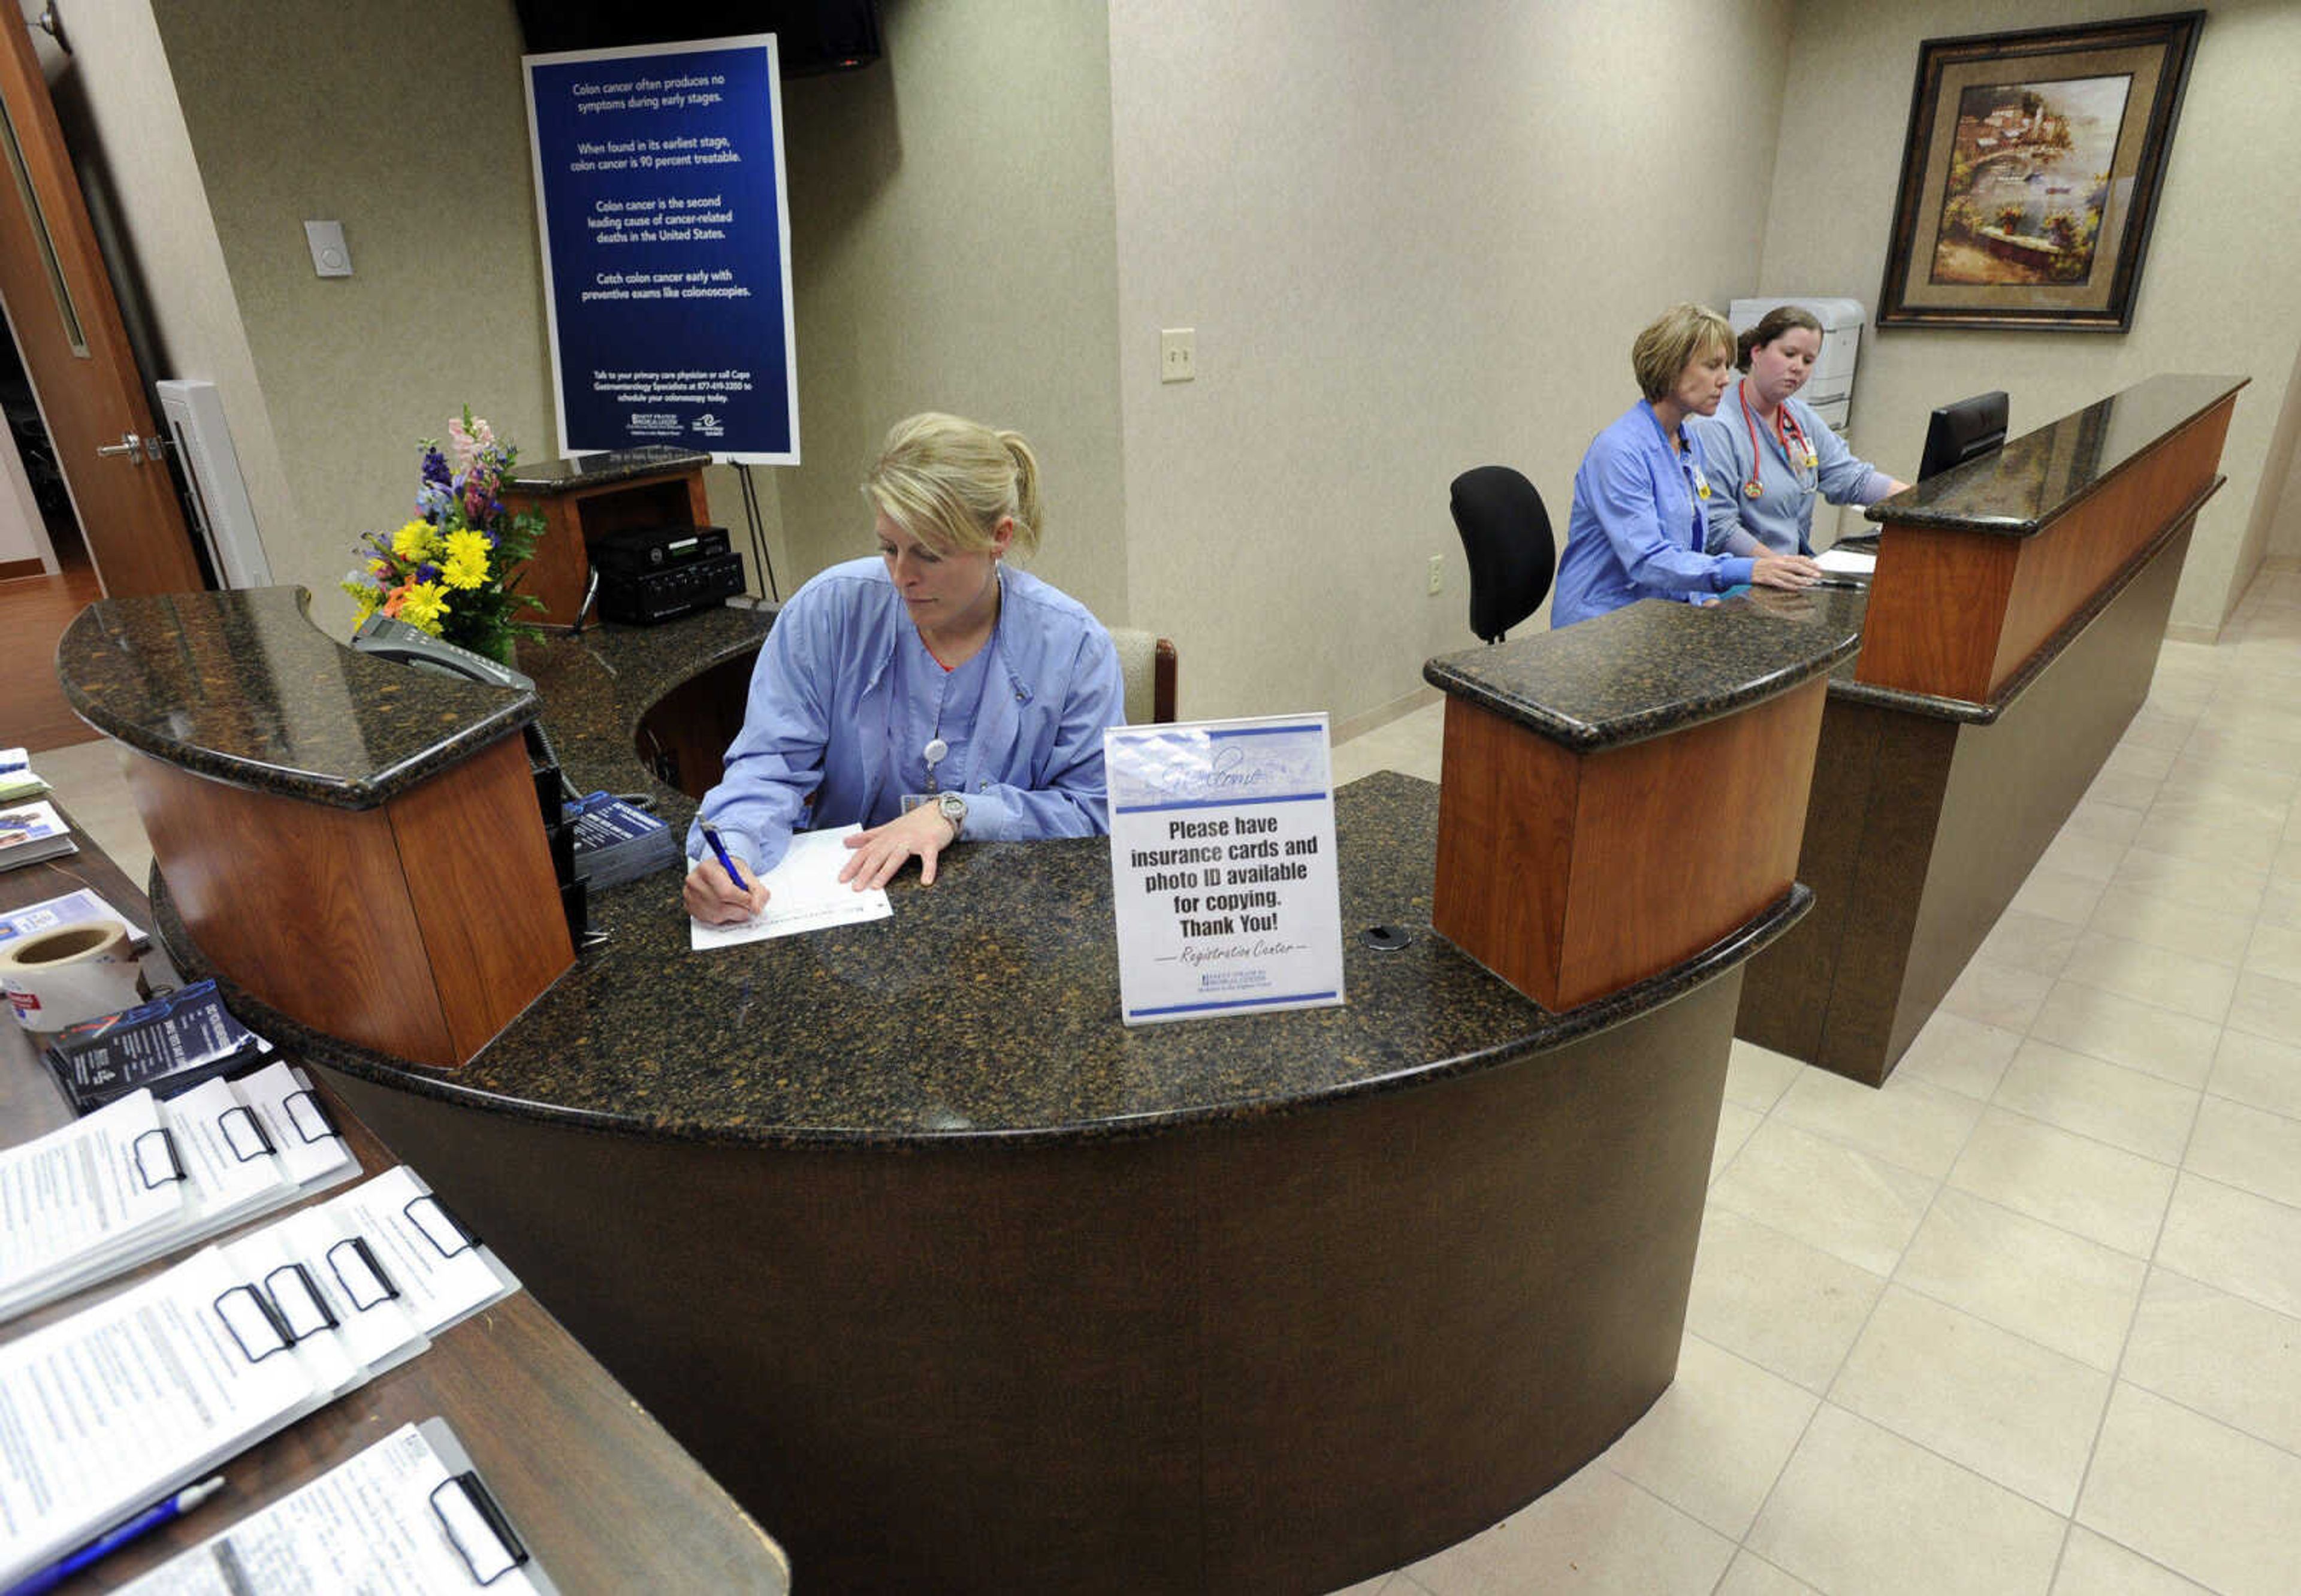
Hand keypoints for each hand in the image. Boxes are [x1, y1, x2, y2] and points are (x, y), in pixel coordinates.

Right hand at [684, 855, 769, 923]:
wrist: (718, 870)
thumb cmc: (731, 870)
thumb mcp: (746, 873)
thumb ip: (757, 890)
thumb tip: (756, 909)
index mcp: (706, 868)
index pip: (726, 892)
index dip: (743, 899)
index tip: (751, 899)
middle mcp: (694, 882)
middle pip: (722, 906)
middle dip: (740, 908)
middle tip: (746, 903)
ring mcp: (690, 896)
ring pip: (718, 915)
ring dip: (734, 914)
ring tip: (737, 903)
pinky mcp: (690, 908)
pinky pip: (711, 920)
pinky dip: (724, 917)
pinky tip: (726, 906)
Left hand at [840, 803, 957, 889]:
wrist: (940, 811)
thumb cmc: (915, 822)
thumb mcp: (889, 828)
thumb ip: (869, 836)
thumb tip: (846, 841)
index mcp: (886, 836)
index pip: (865, 851)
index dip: (852, 865)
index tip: (842, 878)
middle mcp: (897, 838)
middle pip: (877, 856)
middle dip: (864, 872)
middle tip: (855, 887)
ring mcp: (913, 840)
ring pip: (896, 857)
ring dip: (885, 872)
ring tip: (876, 886)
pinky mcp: (930, 843)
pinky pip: (929, 858)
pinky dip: (928, 869)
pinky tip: (925, 881)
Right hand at [1750, 552, 1823, 590]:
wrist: (1747, 568)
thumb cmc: (1763, 565)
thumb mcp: (1776, 560)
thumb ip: (1788, 562)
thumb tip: (1801, 564)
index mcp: (1782, 558)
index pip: (1798, 559)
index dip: (1809, 563)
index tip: (1818, 567)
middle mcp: (1779, 564)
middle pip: (1796, 567)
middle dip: (1808, 571)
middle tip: (1817, 575)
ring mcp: (1774, 572)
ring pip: (1790, 576)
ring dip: (1801, 580)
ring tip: (1809, 583)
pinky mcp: (1769, 579)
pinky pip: (1781, 583)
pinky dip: (1789, 586)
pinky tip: (1796, 588)